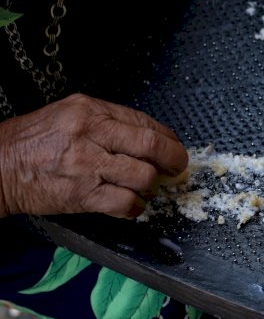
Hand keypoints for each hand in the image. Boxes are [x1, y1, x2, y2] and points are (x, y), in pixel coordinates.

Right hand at [0, 93, 187, 218]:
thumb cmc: (33, 142)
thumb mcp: (69, 114)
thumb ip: (108, 122)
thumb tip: (149, 136)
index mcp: (90, 110)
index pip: (144, 122)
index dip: (168, 137)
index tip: (175, 147)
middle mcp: (90, 134)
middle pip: (151, 146)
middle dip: (173, 160)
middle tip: (176, 168)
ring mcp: (87, 165)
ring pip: (143, 176)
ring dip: (151, 186)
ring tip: (145, 187)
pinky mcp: (82, 194)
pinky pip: (125, 203)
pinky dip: (136, 208)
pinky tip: (132, 206)